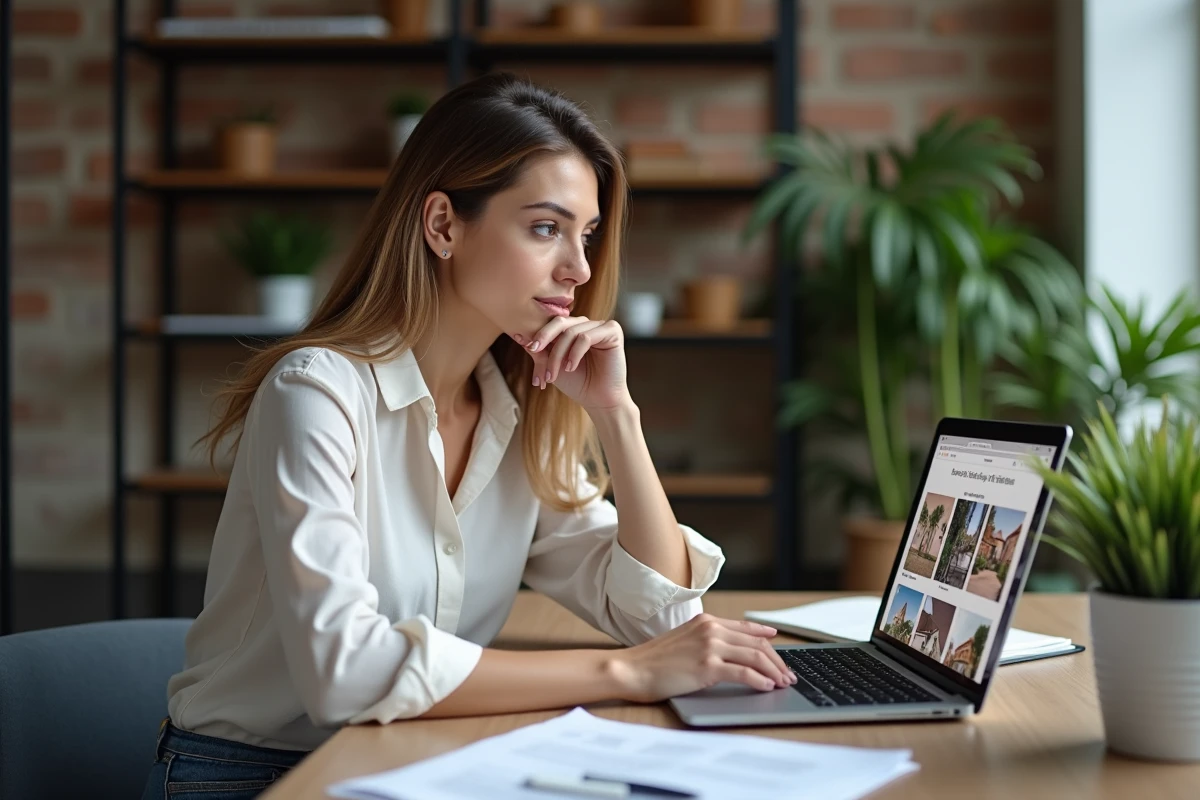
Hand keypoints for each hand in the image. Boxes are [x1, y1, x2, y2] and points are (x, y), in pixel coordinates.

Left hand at [515, 316, 630, 411]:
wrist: (598, 401)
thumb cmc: (576, 383)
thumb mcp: (551, 365)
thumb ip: (539, 350)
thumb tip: (519, 335)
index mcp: (574, 328)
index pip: (552, 323)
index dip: (539, 334)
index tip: (528, 347)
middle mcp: (587, 324)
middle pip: (560, 321)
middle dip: (544, 337)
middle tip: (533, 350)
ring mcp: (600, 326)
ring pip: (571, 332)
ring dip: (558, 354)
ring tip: (553, 374)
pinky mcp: (613, 331)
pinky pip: (586, 337)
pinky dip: (575, 353)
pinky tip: (571, 368)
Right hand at [609, 614, 796, 702]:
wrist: (632, 669)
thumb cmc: (654, 660)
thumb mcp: (684, 640)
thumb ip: (706, 640)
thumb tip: (730, 653)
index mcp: (706, 621)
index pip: (746, 629)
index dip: (766, 640)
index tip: (778, 646)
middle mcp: (711, 630)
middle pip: (757, 644)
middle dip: (776, 661)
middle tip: (786, 674)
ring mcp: (710, 646)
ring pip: (755, 657)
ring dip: (773, 672)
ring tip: (781, 683)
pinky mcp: (707, 666)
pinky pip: (743, 673)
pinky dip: (759, 681)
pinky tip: (766, 688)